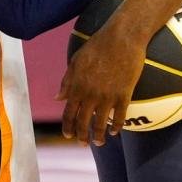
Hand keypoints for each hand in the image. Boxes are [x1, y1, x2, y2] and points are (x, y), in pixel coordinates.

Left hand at [57, 24, 145, 145]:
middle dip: (82, 137)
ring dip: (99, 137)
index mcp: (77, 87)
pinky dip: (117, 127)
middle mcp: (90, 95)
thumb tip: (58, 98)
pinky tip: (115, 131)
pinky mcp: (124, 94)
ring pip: (100, 125)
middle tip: (83, 144)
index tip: (68, 135)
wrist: (122, 37)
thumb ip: (67, 81)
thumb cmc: (98, 45)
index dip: (68, 127)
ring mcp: (107, 96)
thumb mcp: (76, 60)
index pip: (68, 114)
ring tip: (100, 143)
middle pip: (83, 123)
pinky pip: (120, 117)